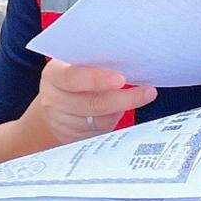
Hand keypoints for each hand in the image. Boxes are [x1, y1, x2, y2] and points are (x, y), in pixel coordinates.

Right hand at [33, 59, 157, 143]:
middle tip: (148, 92)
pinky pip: (101, 131)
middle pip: (92, 103)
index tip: (121, 79)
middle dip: (124, 98)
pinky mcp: (72, 139)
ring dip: (123, 108)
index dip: (96, 79)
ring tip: (142, 95)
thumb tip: (128, 61)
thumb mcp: (76, 63)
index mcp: (53, 74)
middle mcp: (53, 100)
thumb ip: (94, 62)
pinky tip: (122, 109)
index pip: (73, 77)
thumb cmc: (73, 75)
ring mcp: (61, 123)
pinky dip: (115, 119)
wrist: (54, 103)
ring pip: (100, 120)